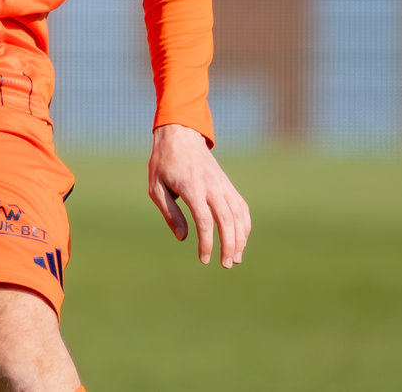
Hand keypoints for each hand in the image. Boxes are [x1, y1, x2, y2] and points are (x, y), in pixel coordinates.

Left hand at [148, 122, 250, 267]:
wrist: (181, 135)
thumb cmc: (164, 163)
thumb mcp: (156, 187)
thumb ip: (170, 213)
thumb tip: (184, 237)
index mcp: (192, 187)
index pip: (205, 221)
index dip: (207, 243)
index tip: (204, 259)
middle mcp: (212, 186)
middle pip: (227, 220)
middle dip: (229, 246)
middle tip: (226, 265)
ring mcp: (222, 184)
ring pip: (239, 215)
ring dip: (240, 238)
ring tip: (236, 258)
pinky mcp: (227, 184)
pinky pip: (241, 206)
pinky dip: (245, 224)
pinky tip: (241, 239)